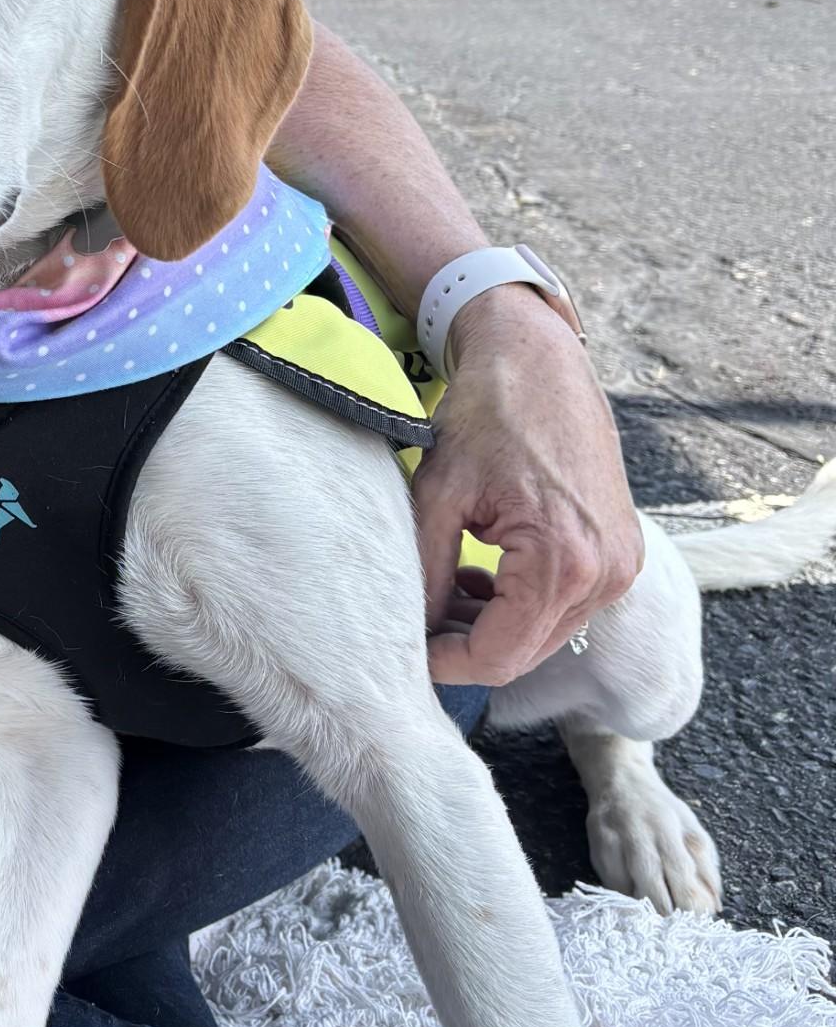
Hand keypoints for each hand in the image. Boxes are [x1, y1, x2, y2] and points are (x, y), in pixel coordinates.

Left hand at [414, 285, 642, 686]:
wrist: (540, 362)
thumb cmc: (488, 417)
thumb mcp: (438, 497)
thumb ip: (425, 574)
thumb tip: (410, 633)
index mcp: (564, 561)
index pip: (499, 656)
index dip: (445, 664)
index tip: (406, 649)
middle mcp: (606, 573)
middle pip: (523, 653)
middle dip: (465, 646)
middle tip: (418, 618)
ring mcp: (620, 565)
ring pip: (542, 635)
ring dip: (490, 625)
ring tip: (445, 586)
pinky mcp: (619, 553)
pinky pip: (563, 606)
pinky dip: (518, 604)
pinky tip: (480, 573)